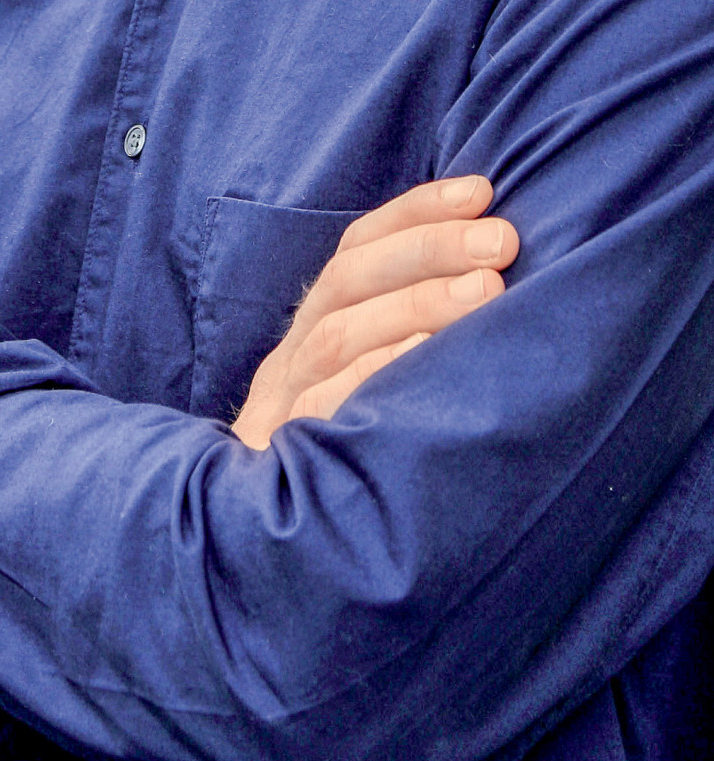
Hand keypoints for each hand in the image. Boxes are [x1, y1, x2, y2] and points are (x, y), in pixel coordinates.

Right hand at [231, 176, 517, 447]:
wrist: (260, 570)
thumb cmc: (343, 473)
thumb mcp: (369, 397)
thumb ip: (405, 342)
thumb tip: (490, 280)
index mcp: (311, 337)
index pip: (354, 253)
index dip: (414, 214)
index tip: (481, 190)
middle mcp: (289, 366)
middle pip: (346, 285)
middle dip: (427, 251)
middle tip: (500, 241)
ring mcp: (280, 413)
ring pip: (337, 338)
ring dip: (414, 306)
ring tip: (486, 293)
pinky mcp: (281, 465)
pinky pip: (324, 411)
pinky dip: (375, 378)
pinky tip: (431, 367)